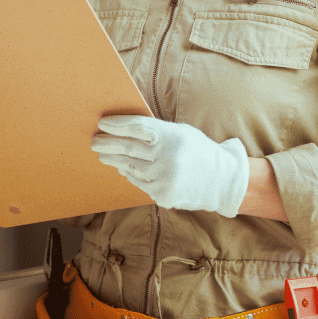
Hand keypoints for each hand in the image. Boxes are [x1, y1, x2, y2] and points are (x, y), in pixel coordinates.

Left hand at [92, 114, 249, 217]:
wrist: (223, 181)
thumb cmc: (198, 151)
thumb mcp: (181, 133)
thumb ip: (156, 132)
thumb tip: (123, 131)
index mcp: (173, 136)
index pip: (137, 127)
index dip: (117, 125)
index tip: (103, 123)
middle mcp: (168, 157)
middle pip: (128, 148)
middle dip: (107, 143)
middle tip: (94, 141)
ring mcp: (165, 177)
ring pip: (130, 166)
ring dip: (113, 160)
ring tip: (103, 154)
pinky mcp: (163, 194)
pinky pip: (138, 181)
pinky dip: (129, 174)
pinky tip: (122, 169)